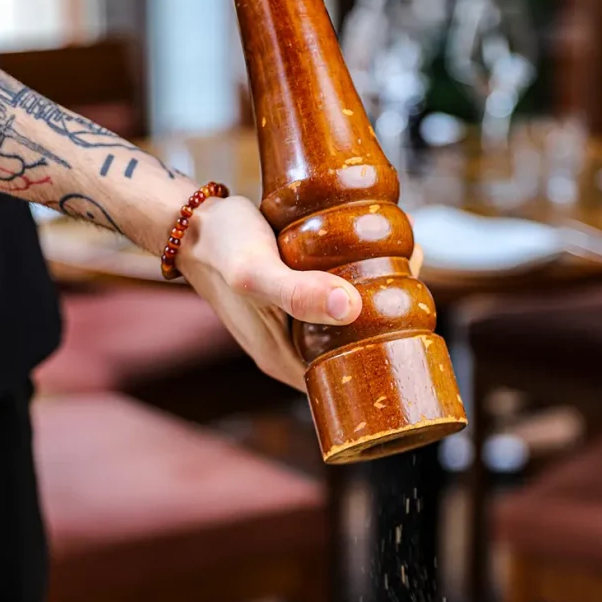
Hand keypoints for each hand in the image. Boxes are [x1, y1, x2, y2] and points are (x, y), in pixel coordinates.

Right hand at [178, 195, 422, 390]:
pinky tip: (375, 259)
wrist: (187, 221)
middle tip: (413, 286)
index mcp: (285, 362)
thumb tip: (352, 307)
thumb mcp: (257, 272)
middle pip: (352, 351)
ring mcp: (290, 327)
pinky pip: (333, 302)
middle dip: (388, 326)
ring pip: (346, 325)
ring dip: (376, 302)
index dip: (384, 360)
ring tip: (402, 269)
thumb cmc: (219, 246)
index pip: (349, 380)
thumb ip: (299, 293)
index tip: (413, 326)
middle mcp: (290, 351)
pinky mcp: (291, 301)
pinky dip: (356, 285)